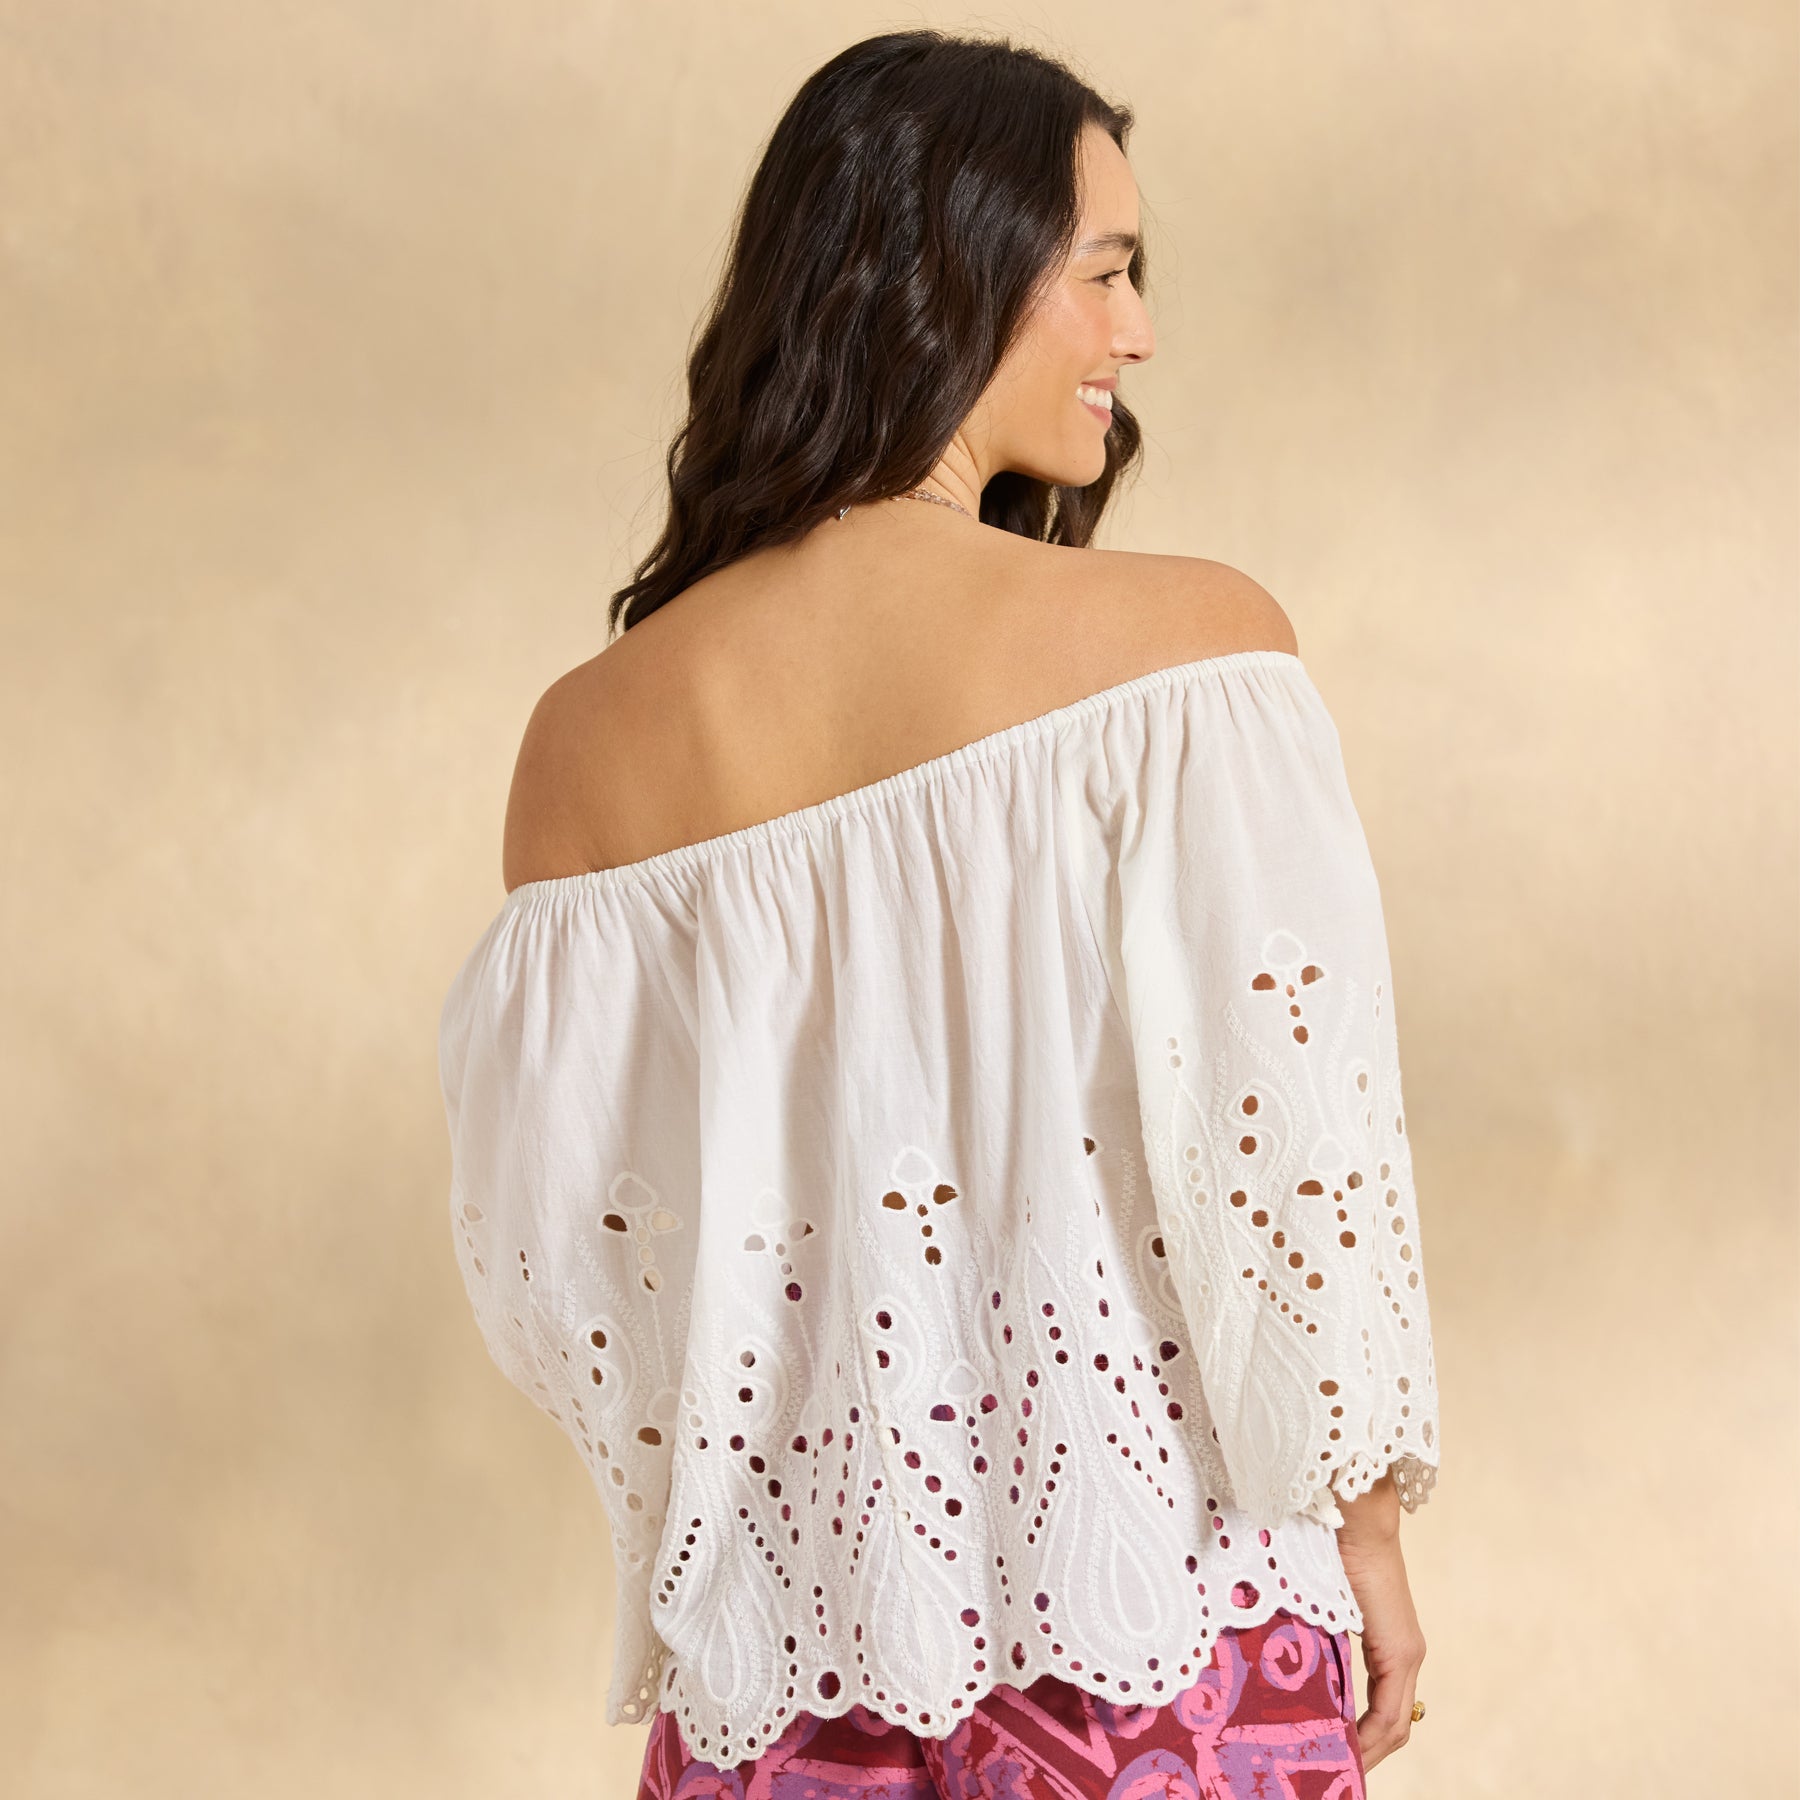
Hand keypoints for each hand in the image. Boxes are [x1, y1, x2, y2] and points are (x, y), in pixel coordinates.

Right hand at [1333, 1473, 1426, 1771]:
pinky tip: (1348, 1749)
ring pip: (1395, 1725)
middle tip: (1329, 1774)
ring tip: (1335, 1770)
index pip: (1382, 1710)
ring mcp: (1406, 1653)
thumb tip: (1277, 1654)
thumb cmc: (1327, 1544)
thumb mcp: (1315, 1602)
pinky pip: (1391, 1713)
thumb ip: (1310, 1632)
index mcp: (1387, 1643)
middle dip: (1364, 1756)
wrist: (1352, 1515)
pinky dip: (1371, 1737)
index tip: (1331, 1756)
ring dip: (1368, 1752)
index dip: (1361, 1739)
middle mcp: (1404, 1654)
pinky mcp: (1401, 1650)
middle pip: (1393, 1727)